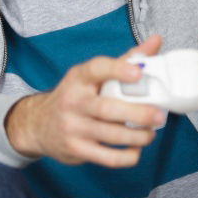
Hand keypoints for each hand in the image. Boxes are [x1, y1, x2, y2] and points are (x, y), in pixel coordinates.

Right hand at [5, 35, 166, 166]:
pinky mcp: (76, 149)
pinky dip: (125, 156)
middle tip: (158, 115)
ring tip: (151, 133)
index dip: (118, 69)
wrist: (39, 124)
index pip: (97, 69)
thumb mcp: (93, 75)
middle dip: (137, 113)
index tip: (139, 73)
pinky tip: (136, 150)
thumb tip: (156, 41)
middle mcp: (73, 101)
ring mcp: (73, 127)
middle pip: (107, 108)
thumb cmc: (76, 96)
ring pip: (109, 134)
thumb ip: (126, 60)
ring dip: (136, 136)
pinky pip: (105, 157)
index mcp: (79, 78)